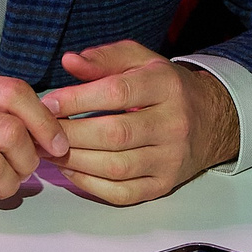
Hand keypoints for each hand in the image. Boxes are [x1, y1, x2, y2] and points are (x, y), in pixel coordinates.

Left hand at [40, 42, 237, 204]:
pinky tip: (71, 170)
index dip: (78, 99)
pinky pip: (122, 193)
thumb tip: (70, 62)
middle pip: (115, 134)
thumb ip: (105, 58)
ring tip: (49, 151)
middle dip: (70, 134)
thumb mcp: (141, 61)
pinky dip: (90, 185)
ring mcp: (171, 159)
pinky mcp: (164, 185)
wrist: (209, 121)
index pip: (118, 92)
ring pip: (116, 166)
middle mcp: (174, 124)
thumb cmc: (165, 88)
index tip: (48, 102)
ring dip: (75, 161)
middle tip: (41, 131)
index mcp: (166, 86)